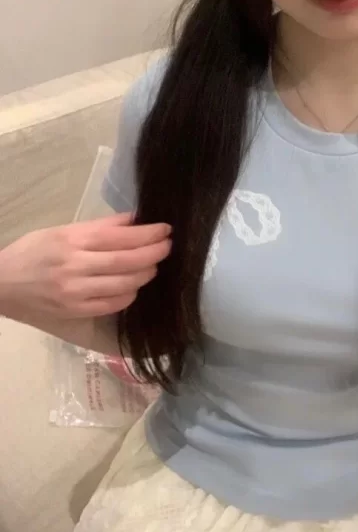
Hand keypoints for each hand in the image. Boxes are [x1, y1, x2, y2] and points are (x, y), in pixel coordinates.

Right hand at [0, 214, 170, 321]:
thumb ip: (101, 226)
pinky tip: (134, 286)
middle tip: (168, 247)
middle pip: (127, 261)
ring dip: (145, 274)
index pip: (120, 237)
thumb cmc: (33, 251)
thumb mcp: (63, 230)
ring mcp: (75, 292)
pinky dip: (129, 295)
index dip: (148, 234)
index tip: (166, 229)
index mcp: (72, 241)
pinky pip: (112, 305)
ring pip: (124, 285)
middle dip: (154, 253)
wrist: (0, 284)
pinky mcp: (74, 312)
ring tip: (153, 265)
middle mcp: (75, 266)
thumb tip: (136, 219)